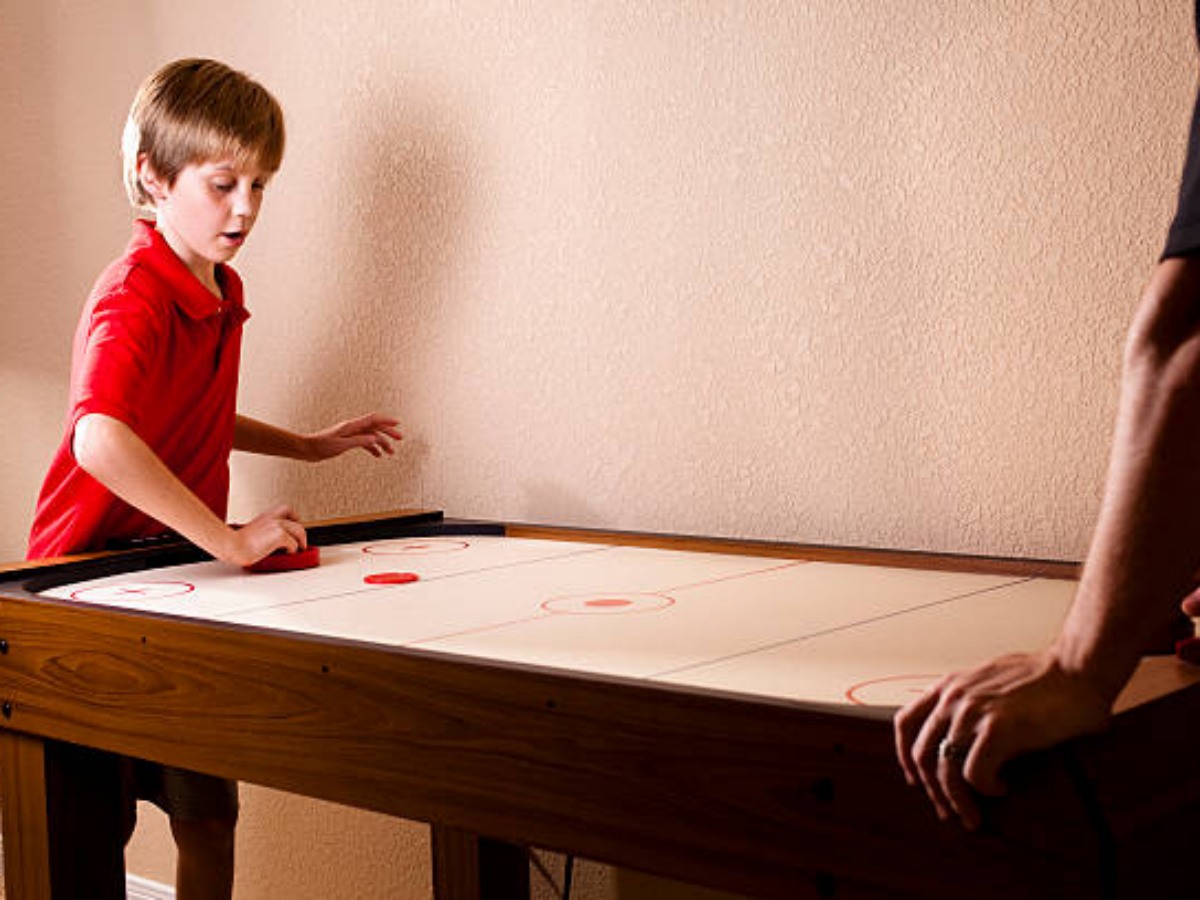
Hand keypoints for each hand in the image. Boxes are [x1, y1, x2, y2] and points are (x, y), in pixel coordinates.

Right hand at [219, 504, 306, 566]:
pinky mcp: (280, 535)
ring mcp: (277, 525)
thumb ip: (263, 532)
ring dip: (301, 541)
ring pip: (299, 530)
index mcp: (265, 516)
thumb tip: (269, 542)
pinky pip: (294, 543)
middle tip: (300, 541)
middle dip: (300, 531)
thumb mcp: (252, 532)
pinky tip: (289, 553)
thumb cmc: (236, 543)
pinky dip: (293, 549)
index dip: (294, 517)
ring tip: (299, 549)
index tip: (295, 525)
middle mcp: (272, 518)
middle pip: (296, 519)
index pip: (285, 509)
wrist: (233, 546)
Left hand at [304, 413, 401, 460]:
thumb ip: (359, 441)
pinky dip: (372, 447)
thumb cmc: (321, 446)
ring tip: (390, 452)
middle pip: (375, 427)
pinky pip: (364, 442)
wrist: (307, 449)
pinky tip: (377, 455)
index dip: (386, 420)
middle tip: (399, 439)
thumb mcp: (341, 445)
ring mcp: (350, 434)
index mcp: (351, 426)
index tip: (397, 424)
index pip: (373, 419)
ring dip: (381, 443)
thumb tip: (375, 439)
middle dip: (388, 432)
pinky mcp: (347, 440)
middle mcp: (352, 428)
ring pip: (371, 436)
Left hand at [893, 649, 1111, 830]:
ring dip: (957, 801)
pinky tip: (1002, 789)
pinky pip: (975, 775)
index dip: (905, 756)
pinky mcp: (998, 730)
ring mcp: (973, 713)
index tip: (916, 779)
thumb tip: (967, 736)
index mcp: (950, 686)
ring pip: (945, 771)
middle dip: (932, 790)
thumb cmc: (1046, 677)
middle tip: (948, 812)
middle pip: (921, 754)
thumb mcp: (992, 681)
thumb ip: (973, 701)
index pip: (906, 722)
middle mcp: (954, 698)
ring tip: (973, 817)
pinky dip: (986, 789)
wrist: (1077, 667)